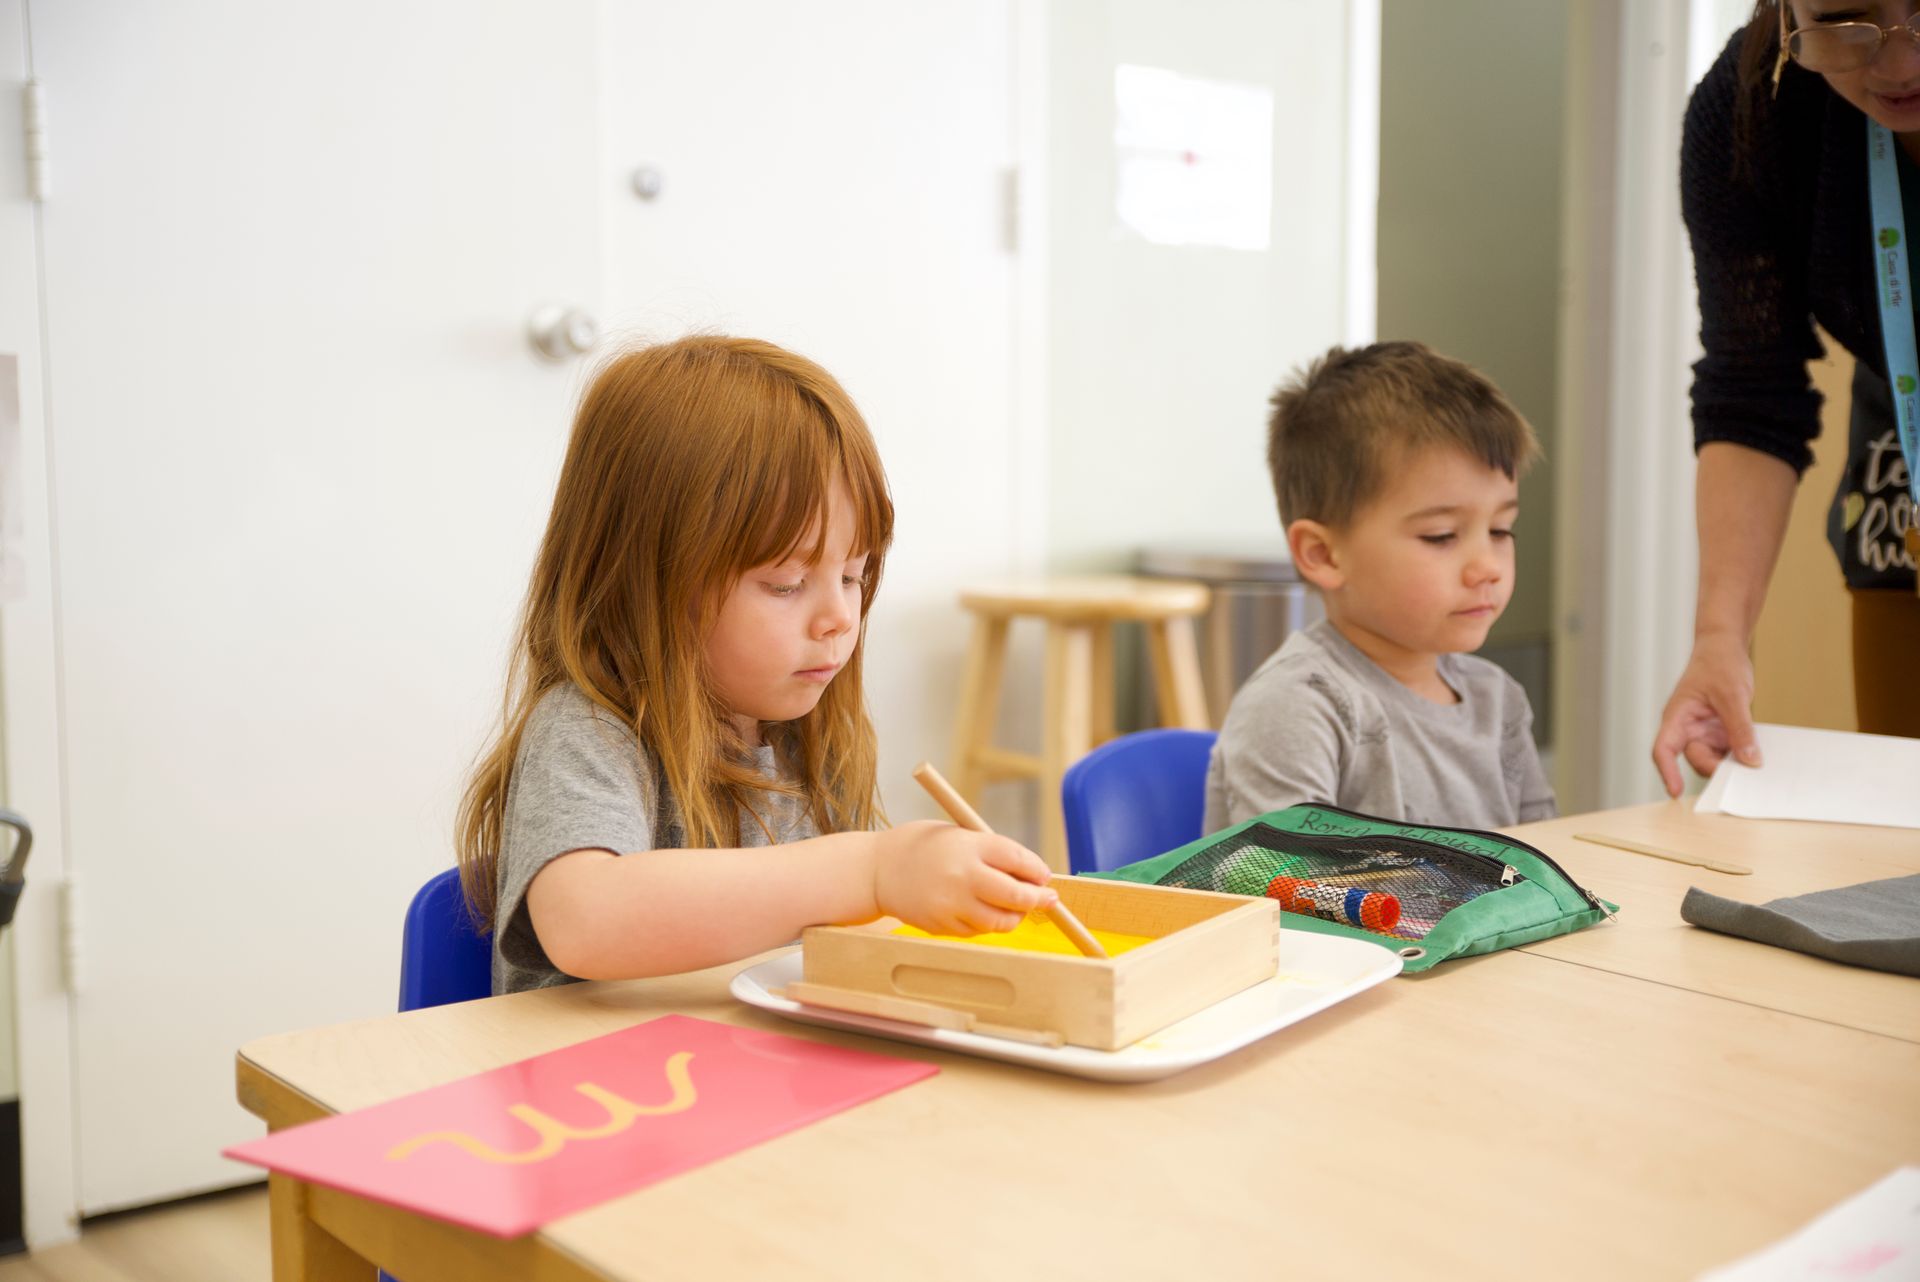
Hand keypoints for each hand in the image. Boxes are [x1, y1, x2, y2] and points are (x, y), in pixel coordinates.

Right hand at [870, 820, 1055, 935]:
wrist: (876, 870)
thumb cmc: (922, 847)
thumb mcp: (957, 835)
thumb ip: (991, 853)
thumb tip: (1031, 877)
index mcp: (970, 846)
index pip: (1019, 860)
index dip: (1038, 871)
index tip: (1044, 877)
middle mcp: (963, 876)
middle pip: (1016, 895)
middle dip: (1038, 899)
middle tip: (1047, 899)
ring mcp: (952, 904)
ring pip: (1001, 921)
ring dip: (1014, 916)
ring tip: (1014, 908)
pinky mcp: (943, 925)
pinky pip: (978, 930)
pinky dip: (987, 923)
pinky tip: (980, 910)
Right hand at [1651, 632, 1761, 797]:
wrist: (1724, 648)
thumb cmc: (1718, 664)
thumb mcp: (1732, 696)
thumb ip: (1740, 729)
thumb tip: (1750, 760)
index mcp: (1677, 718)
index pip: (1664, 749)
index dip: (1667, 772)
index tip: (1676, 791)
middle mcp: (1687, 729)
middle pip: (1696, 759)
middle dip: (1717, 769)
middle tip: (1743, 775)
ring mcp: (1704, 732)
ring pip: (1715, 759)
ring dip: (1732, 763)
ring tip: (1754, 764)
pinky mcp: (1720, 732)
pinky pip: (1729, 751)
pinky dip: (1742, 755)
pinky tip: (1757, 755)